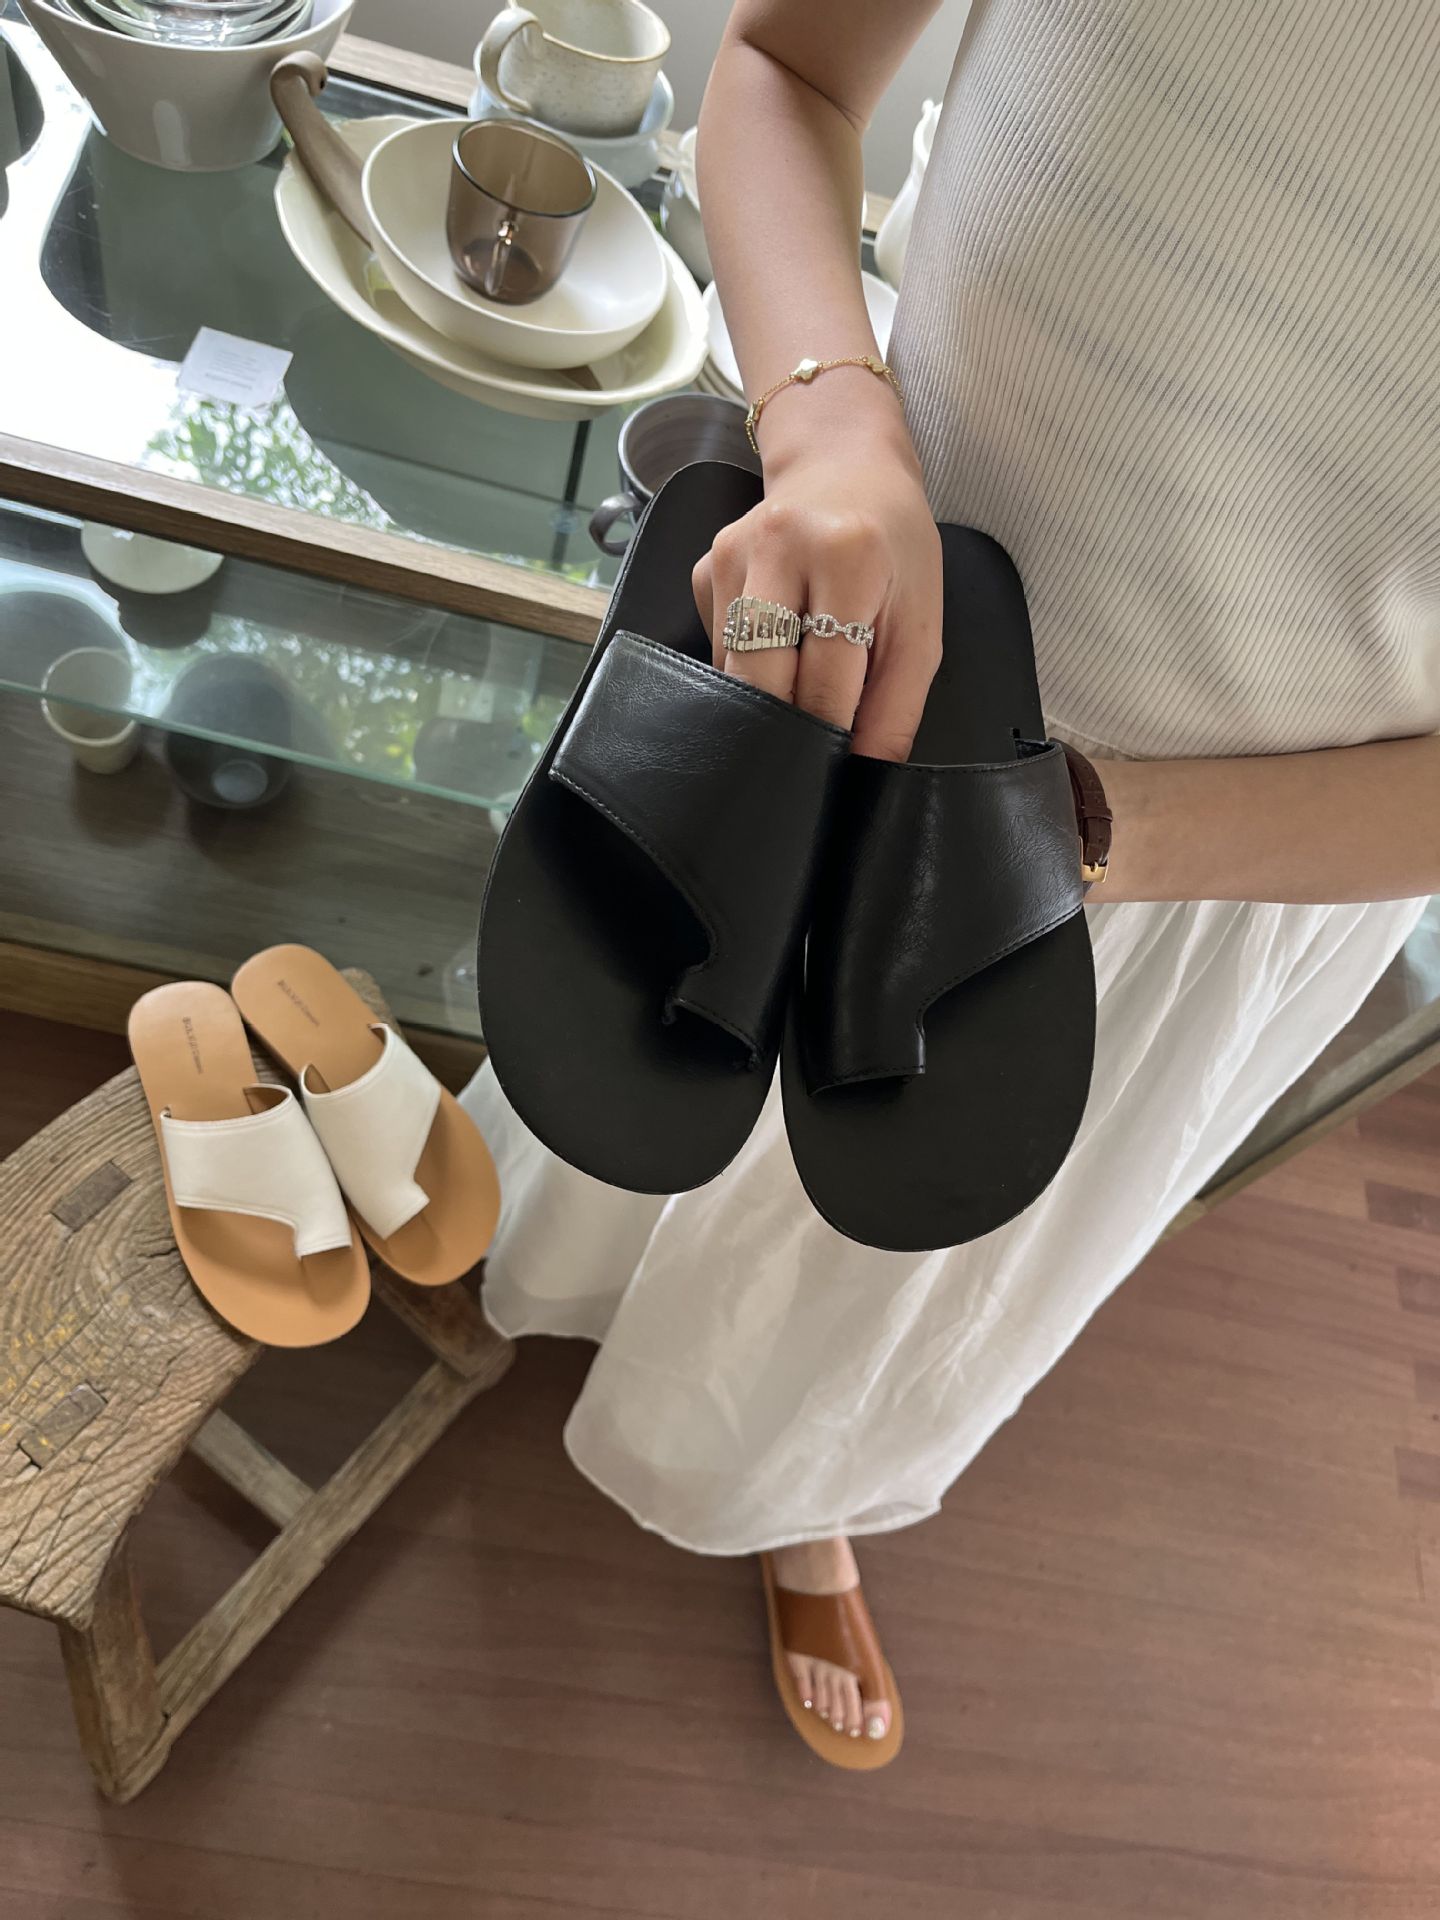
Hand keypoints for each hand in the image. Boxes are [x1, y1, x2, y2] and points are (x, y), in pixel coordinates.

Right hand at [691, 404, 942, 760]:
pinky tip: (777, 651)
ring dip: (766, 699)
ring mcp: (730, 556)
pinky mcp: (704, 569)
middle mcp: (776, 548)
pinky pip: (719, 650)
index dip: (830, 737)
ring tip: (800, 692)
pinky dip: (748, 671)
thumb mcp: (920, 620)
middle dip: (786, 727)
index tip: (835, 766)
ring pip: (733, 673)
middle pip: (761, 681)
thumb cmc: (893, 545)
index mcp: (845, 556)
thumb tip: (866, 773)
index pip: (824, 683)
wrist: (844, 463)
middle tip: (807, 755)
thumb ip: (897, 704)